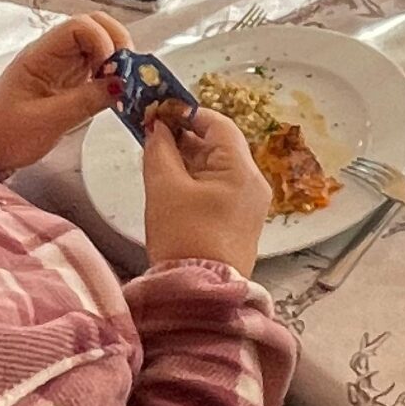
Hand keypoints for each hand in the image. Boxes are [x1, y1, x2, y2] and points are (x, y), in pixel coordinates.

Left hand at [0, 11, 129, 174]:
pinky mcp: (74, 78)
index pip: (79, 26)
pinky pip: (101, 63)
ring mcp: (65, 63)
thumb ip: (84, 101)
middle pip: (96, 25)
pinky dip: (115, 73)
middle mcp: (55, 52)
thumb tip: (122, 84)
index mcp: (40, 55)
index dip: (102, 40)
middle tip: (126, 74)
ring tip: (122, 85)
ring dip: (119, 58)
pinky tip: (115, 92)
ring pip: (103, 41)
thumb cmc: (5, 134)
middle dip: (118, 44)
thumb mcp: (46, 122)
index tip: (111, 69)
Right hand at [141, 107, 272, 273]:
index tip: (159, 110)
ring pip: (216, 166)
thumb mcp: (164, 188)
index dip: (187, 113)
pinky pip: (217, 187)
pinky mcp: (238, 221)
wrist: (199, 295)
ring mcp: (249, 204)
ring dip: (187, 158)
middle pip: (218, 144)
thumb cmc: (184, 240)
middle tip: (150, 131)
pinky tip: (169, 181)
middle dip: (184, 136)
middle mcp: (253, 184)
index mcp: (242, 170)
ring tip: (155, 155)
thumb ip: (159, 150)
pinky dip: (194, 179)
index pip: (218, 123)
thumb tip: (157, 128)